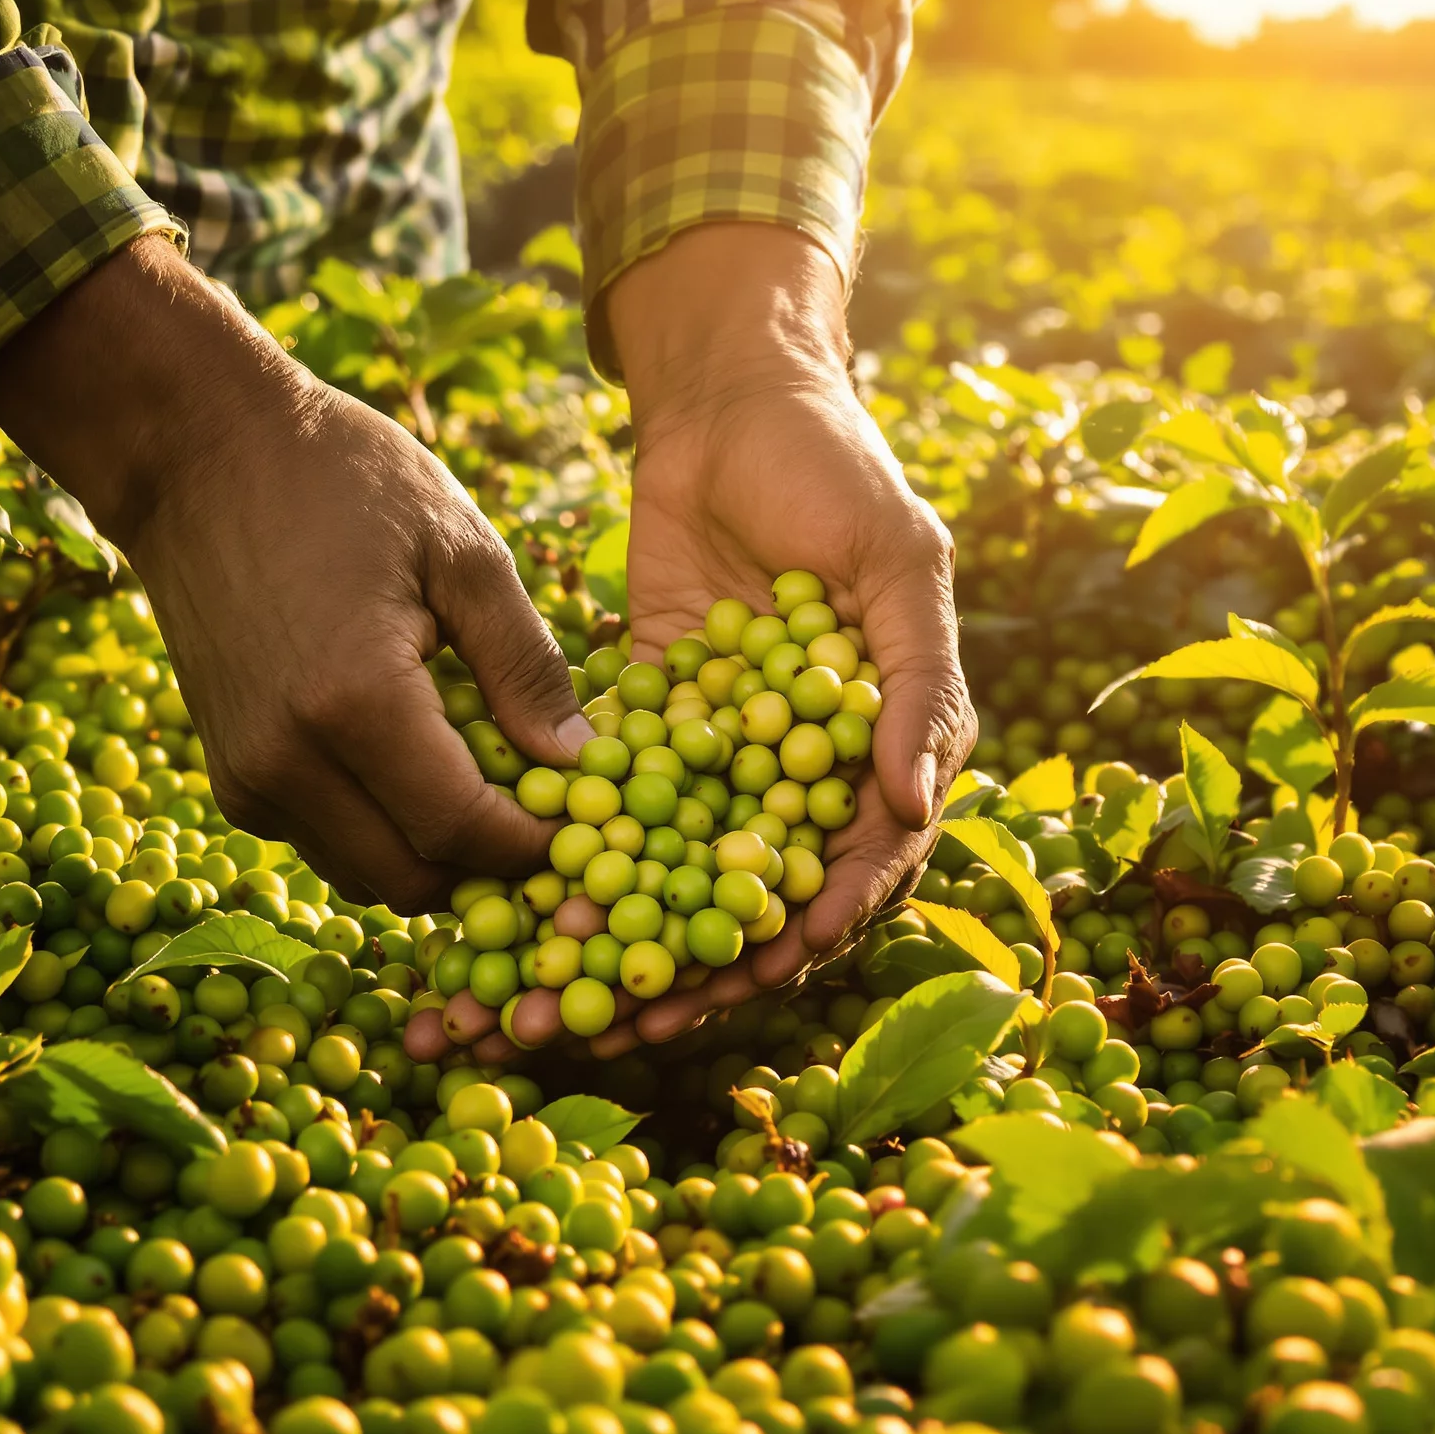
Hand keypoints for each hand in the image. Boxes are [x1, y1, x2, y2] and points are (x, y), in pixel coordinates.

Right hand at [0, 237, 589, 910]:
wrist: (196, 454)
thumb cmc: (342, 480)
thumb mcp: (463, 550)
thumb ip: (524, 665)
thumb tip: (578, 762)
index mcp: (356, 702)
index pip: (463, 832)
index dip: (534, 848)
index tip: (586, 824)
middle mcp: (288, 761)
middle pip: (414, 880)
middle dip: (489, 867)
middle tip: (545, 817)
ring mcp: (248, 776)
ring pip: (367, 875)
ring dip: (434, 854)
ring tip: (487, 787)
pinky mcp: (229, 775)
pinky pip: (325, 841)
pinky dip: (382, 830)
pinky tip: (420, 765)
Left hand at [591, 223, 974, 1053]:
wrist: (730, 403)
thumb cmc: (838, 473)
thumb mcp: (900, 565)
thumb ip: (917, 685)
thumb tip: (914, 812)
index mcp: (878, 750)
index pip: (851, 867)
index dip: (809, 928)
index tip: (762, 972)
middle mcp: (796, 772)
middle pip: (749, 898)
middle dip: (693, 973)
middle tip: (623, 1030)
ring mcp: (717, 755)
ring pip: (672, 872)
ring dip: (618, 944)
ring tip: (547, 1009)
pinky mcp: (645, 725)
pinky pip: (609, 810)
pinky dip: (570, 865)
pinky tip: (516, 916)